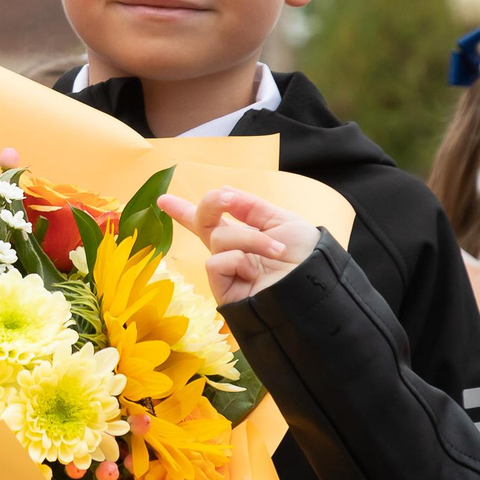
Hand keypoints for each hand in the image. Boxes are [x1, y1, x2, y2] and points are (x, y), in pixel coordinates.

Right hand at [160, 188, 319, 303]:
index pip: (211, 222)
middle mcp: (232, 253)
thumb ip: (251, 207)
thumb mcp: (282, 221)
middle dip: (209, 206)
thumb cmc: (306, 257)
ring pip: (218, 240)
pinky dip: (238, 260)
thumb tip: (224, 190)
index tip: (163, 201)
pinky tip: (254, 272)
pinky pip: (216, 262)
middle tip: (225, 200)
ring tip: (274, 250)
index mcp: (245, 237)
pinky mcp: (223, 289)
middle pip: (202, 225)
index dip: (185, 211)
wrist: (316, 285)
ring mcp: (227, 271)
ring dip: (249, 239)